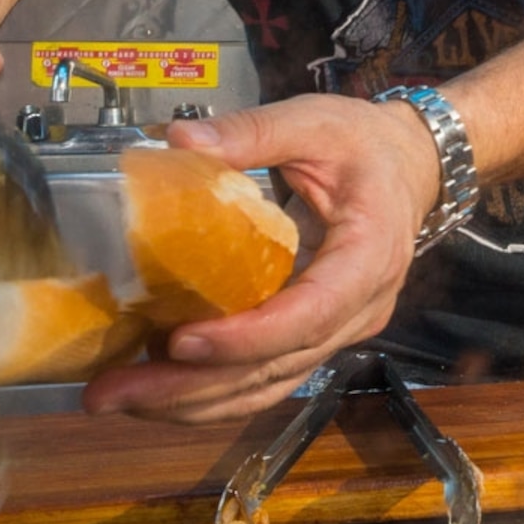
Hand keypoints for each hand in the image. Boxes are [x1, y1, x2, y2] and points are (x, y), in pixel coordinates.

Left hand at [82, 95, 446, 423]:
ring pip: (268, 384)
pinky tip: (154, 390)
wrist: (408, 168)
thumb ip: (252, 132)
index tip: (182, 342)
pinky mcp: (315, 337)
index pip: (312, 313)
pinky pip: (265, 378)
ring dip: (192, 401)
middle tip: (115, 392)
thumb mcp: (314, 122)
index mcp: (369, 254)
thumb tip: (180, 141)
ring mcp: (340, 330)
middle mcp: (360, 308)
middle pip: (279, 364)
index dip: (248, 337)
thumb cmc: (365, 146)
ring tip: (118, 398)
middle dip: (194, 385)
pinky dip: (210, 392)